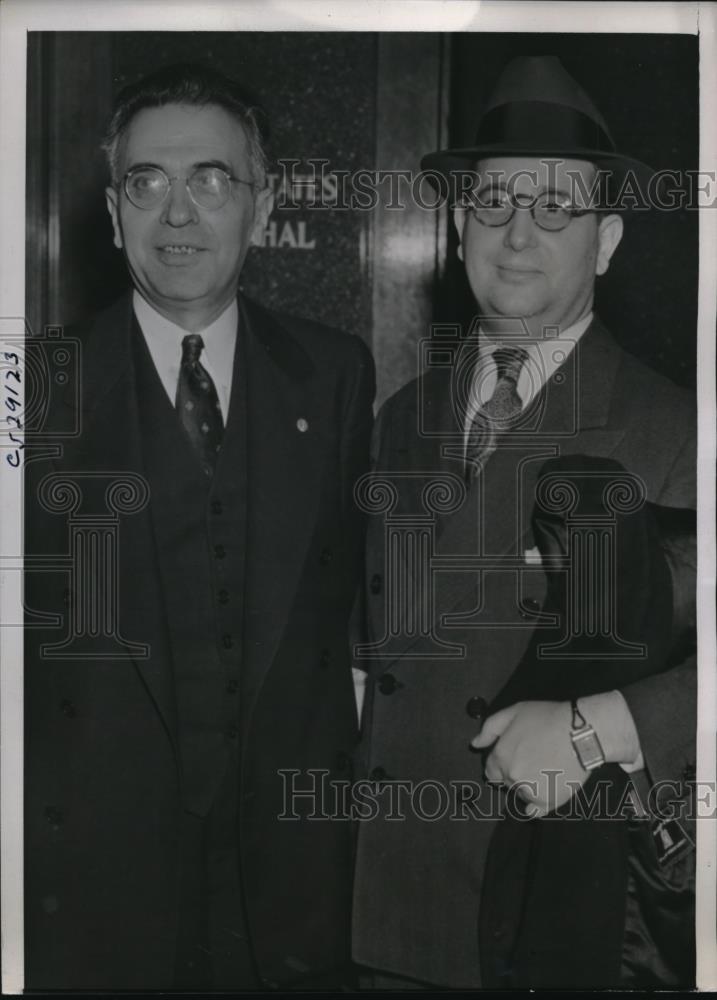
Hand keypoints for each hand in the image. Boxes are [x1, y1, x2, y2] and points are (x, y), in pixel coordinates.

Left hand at [471, 700, 588, 816]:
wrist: (581, 732)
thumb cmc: (547, 718)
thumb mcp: (514, 712)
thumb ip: (490, 728)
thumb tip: (475, 744)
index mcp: (501, 756)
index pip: (492, 770)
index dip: (502, 764)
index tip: (516, 757)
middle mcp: (511, 776)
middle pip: (507, 781)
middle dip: (516, 772)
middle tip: (534, 759)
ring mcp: (529, 791)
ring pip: (522, 793)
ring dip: (528, 785)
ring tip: (545, 768)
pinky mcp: (548, 801)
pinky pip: (535, 810)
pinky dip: (536, 805)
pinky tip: (544, 792)